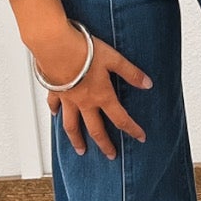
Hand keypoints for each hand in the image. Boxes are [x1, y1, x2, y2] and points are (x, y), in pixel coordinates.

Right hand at [32, 21, 152, 159]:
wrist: (55, 46)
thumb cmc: (83, 50)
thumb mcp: (113, 59)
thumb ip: (130, 73)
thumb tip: (147, 84)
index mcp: (101, 96)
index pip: (120, 119)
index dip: (132, 129)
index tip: (140, 138)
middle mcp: (84, 102)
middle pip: (95, 129)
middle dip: (104, 145)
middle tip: (110, 155)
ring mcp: (67, 99)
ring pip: (71, 125)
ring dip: (77, 140)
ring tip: (80, 150)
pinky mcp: (54, 90)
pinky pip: (54, 106)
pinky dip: (55, 113)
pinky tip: (55, 116)